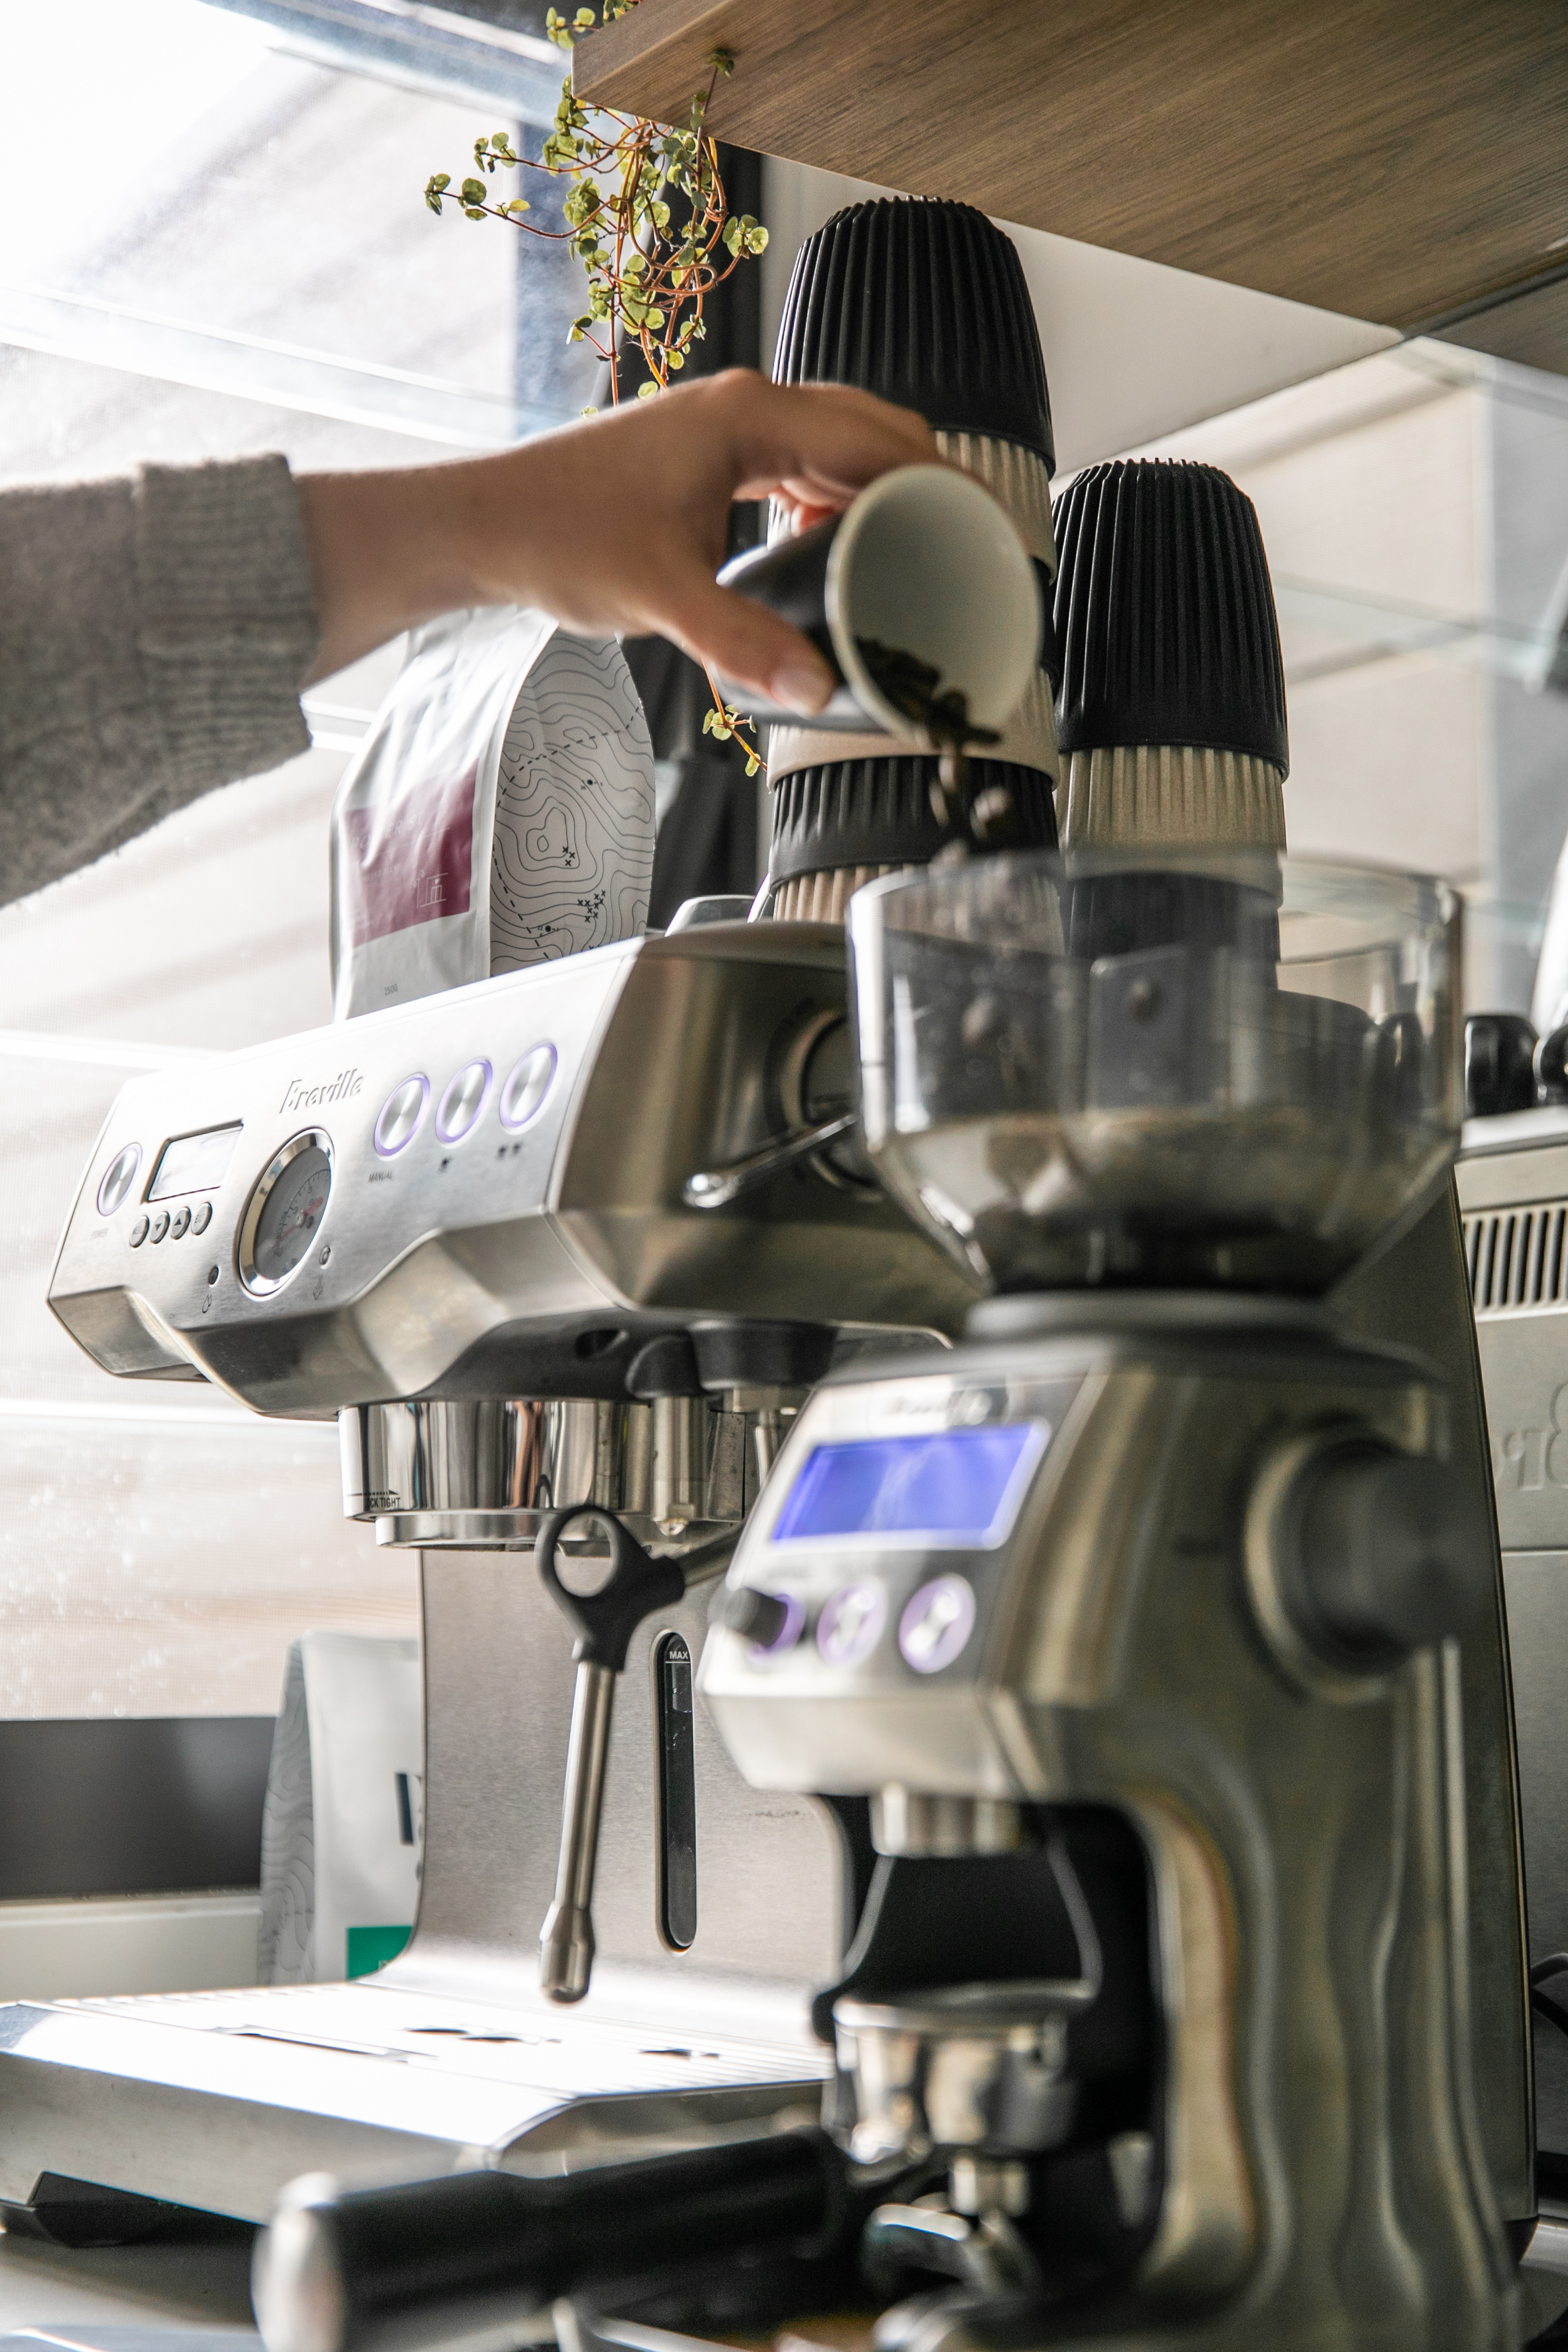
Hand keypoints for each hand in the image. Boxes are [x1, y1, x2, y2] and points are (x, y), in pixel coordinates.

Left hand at [296, 370, 938, 709]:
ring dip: (874, 496)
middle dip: (923, 487)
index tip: (986, 528)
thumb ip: (740, 642)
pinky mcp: (705, 457)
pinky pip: (795, 468)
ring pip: (833, 449)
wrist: (483, 525)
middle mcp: (744, 407)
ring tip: (908, 561)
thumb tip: (817, 686)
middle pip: (869, 432)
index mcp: (749, 417)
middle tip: (963, 553)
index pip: (880, 435)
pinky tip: (826, 556)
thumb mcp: (659, 596)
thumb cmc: (557, 538)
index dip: (944, 481)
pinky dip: (827, 503)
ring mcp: (723, 428)